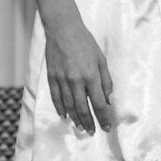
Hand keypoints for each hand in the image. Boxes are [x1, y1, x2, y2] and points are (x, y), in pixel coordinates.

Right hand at [43, 19, 113, 134]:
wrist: (63, 28)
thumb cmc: (85, 43)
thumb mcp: (102, 61)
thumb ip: (106, 81)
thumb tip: (108, 100)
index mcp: (91, 76)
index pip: (99, 104)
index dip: (103, 118)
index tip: (107, 127)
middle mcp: (76, 80)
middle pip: (83, 108)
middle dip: (89, 122)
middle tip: (93, 132)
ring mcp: (62, 79)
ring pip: (69, 105)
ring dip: (76, 118)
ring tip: (81, 127)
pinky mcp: (52, 75)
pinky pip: (56, 96)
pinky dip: (60, 108)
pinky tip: (64, 115)